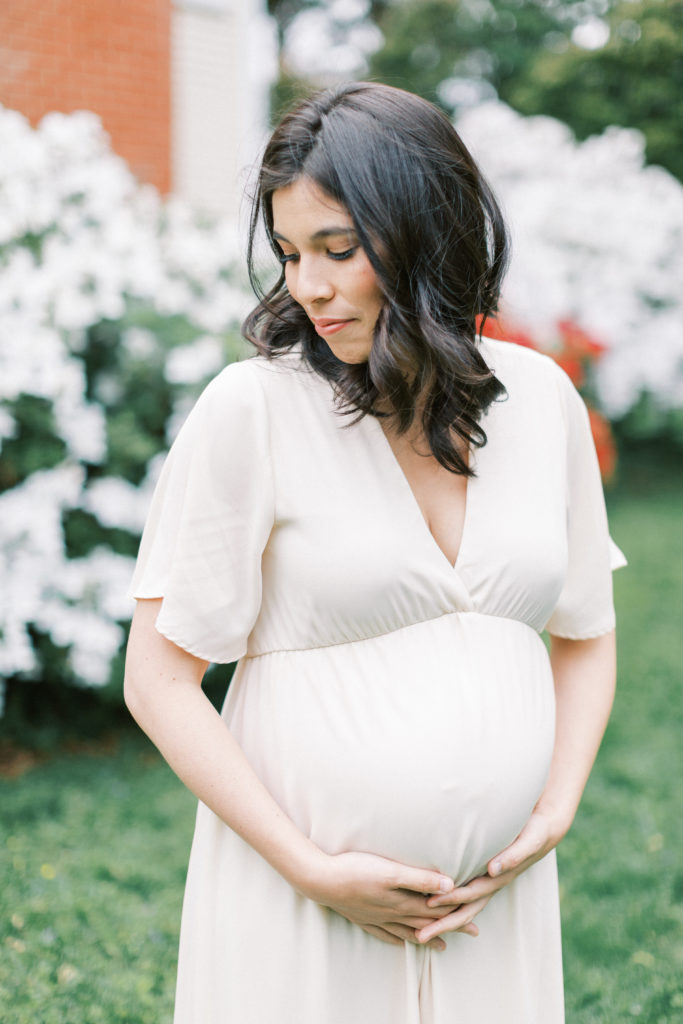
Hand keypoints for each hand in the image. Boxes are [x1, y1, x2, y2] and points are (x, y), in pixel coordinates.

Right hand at [306, 850, 477, 950]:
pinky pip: (384, 933)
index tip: (476, 918)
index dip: (456, 914)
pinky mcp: (362, 917)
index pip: (435, 911)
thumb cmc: (356, 870)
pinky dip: (396, 938)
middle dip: (449, 926)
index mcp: (401, 902)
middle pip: (426, 923)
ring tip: (442, 946)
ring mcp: (376, 918)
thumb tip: (450, 886)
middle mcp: (392, 913)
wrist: (321, 880)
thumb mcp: (391, 870)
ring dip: (427, 937)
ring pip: (407, 931)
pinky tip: (400, 941)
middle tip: (470, 932)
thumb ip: (420, 879)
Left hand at [414, 807, 565, 942]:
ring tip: (420, 929)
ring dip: (443, 919)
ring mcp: (487, 883)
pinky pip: (464, 895)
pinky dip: (448, 904)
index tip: (429, 906)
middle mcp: (490, 885)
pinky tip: (431, 905)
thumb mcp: (527, 842)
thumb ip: (512, 856)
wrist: (543, 830)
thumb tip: (492, 869)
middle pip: (464, 910)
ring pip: (463, 907)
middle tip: (419, 936)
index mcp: (498, 879)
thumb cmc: (534, 833)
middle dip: (442, 924)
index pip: (470, 894)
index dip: (450, 899)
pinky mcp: (483, 876)